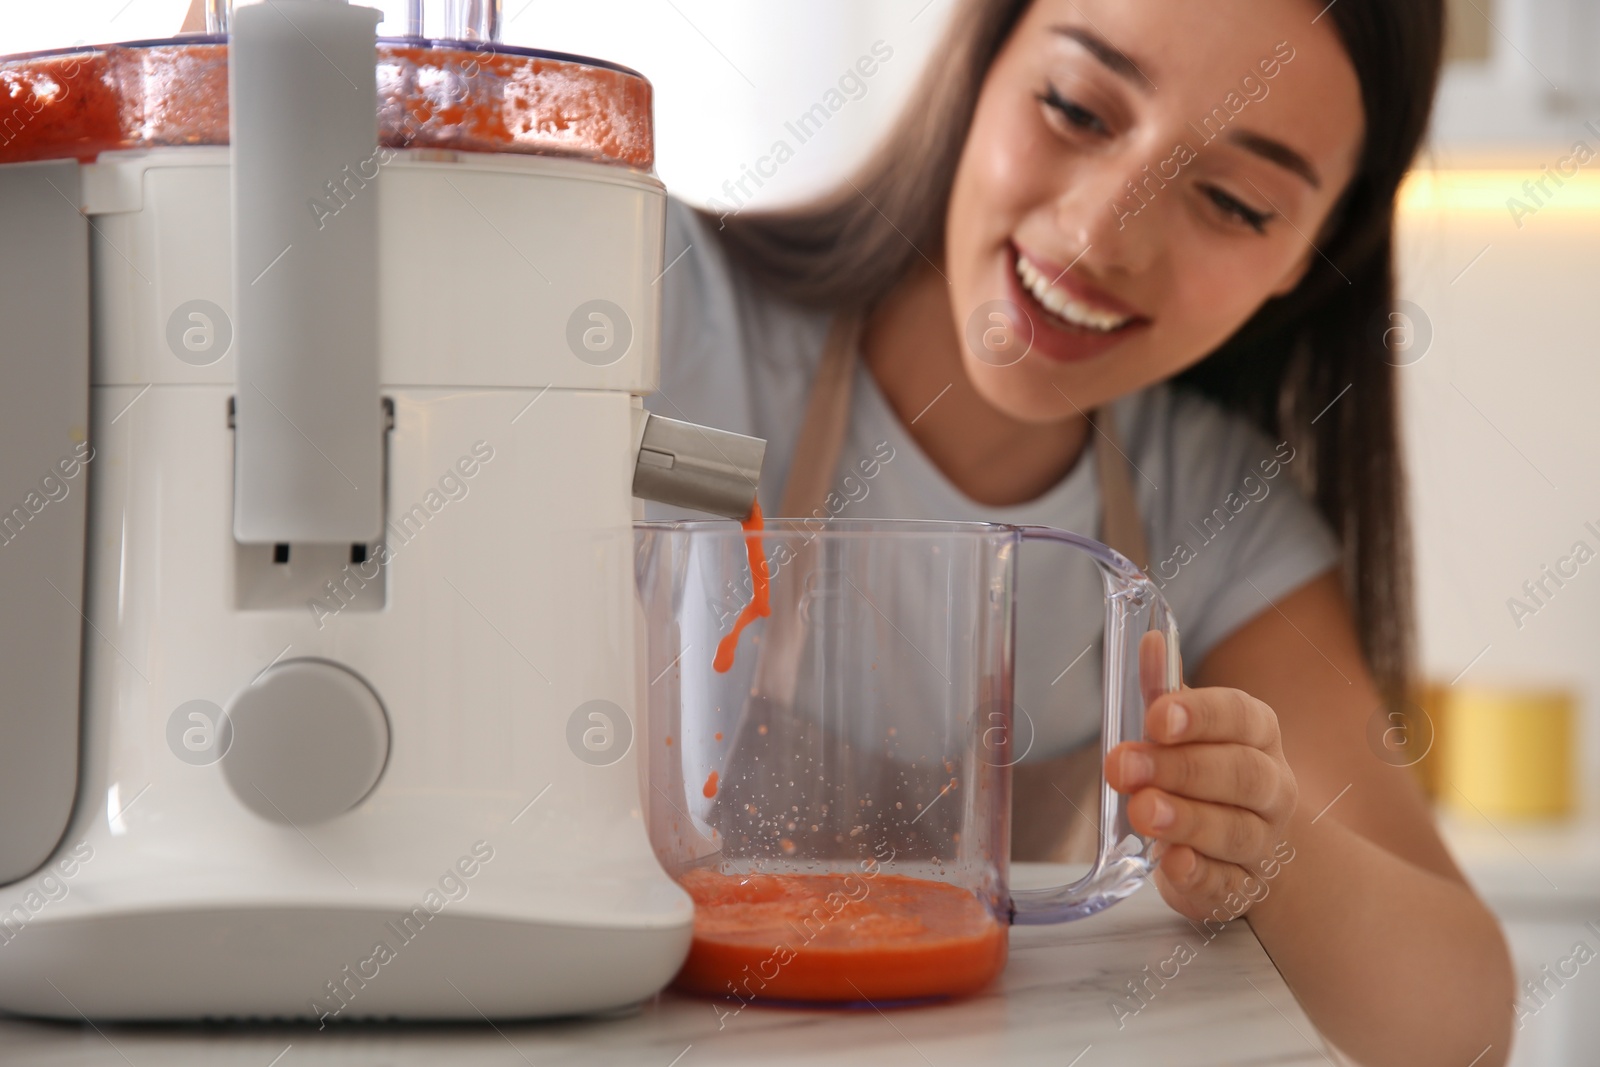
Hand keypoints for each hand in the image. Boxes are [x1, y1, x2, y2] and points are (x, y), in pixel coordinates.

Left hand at [1104, 683, 1298, 923]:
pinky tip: (1173, 863)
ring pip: (1237, 831)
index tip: (1156, 715)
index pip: (1242, 716)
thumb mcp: (1186, 729)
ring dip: (1188, 821)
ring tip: (1143, 811)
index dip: (1201, 715)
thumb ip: (1165, 690)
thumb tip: (1148, 641)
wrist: (1246, 850)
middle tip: (1125, 766)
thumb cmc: (1208, 772)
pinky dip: (1201, 876)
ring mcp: (1263, 842)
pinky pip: (1230, 886)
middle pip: (1242, 774)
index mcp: (1257, 735)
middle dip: (1181, 769)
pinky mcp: (1243, 889)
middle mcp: (1272, 787)